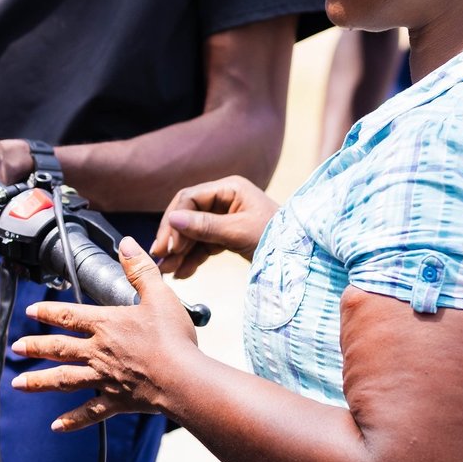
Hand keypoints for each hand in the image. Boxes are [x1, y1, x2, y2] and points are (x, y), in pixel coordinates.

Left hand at [10, 239, 200, 430]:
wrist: (184, 379)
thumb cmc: (173, 338)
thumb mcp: (159, 296)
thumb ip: (140, 269)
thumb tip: (125, 243)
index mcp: (106, 325)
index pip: (68, 315)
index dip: (47, 311)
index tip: (30, 310)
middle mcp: (98, 352)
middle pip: (58, 348)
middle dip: (34, 346)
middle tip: (15, 348)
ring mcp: (104, 378)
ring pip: (64, 380)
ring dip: (39, 381)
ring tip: (19, 383)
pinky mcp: (116, 401)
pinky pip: (89, 413)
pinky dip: (72, 420)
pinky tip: (56, 426)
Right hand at [148, 175, 278, 278]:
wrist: (301, 258)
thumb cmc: (276, 238)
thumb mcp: (238, 232)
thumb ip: (204, 226)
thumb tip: (171, 219)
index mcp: (229, 188)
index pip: (189, 199)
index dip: (174, 221)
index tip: (167, 246)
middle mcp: (224, 199)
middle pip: (188, 215)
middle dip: (174, 238)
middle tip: (161, 259)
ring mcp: (225, 217)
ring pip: (194, 232)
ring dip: (180, 252)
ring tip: (169, 271)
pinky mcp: (228, 235)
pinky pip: (204, 244)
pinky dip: (193, 258)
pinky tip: (183, 273)